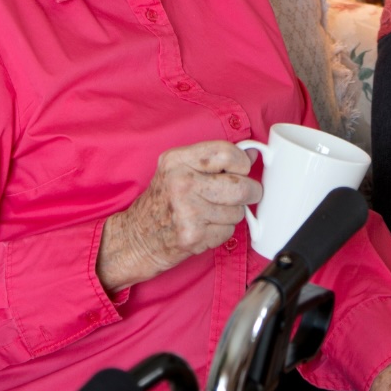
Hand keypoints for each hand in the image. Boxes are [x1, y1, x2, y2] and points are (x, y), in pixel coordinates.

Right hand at [96, 141, 260, 292]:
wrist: (136, 238)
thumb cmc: (162, 201)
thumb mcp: (179, 169)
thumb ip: (215, 159)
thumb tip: (254, 153)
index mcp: (177, 160)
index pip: (227, 152)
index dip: (242, 162)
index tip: (241, 169)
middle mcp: (181, 183)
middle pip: (240, 185)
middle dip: (250, 191)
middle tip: (246, 193)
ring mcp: (187, 211)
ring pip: (238, 211)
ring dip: (233, 214)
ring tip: (213, 212)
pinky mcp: (193, 235)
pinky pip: (228, 230)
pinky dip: (223, 231)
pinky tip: (206, 227)